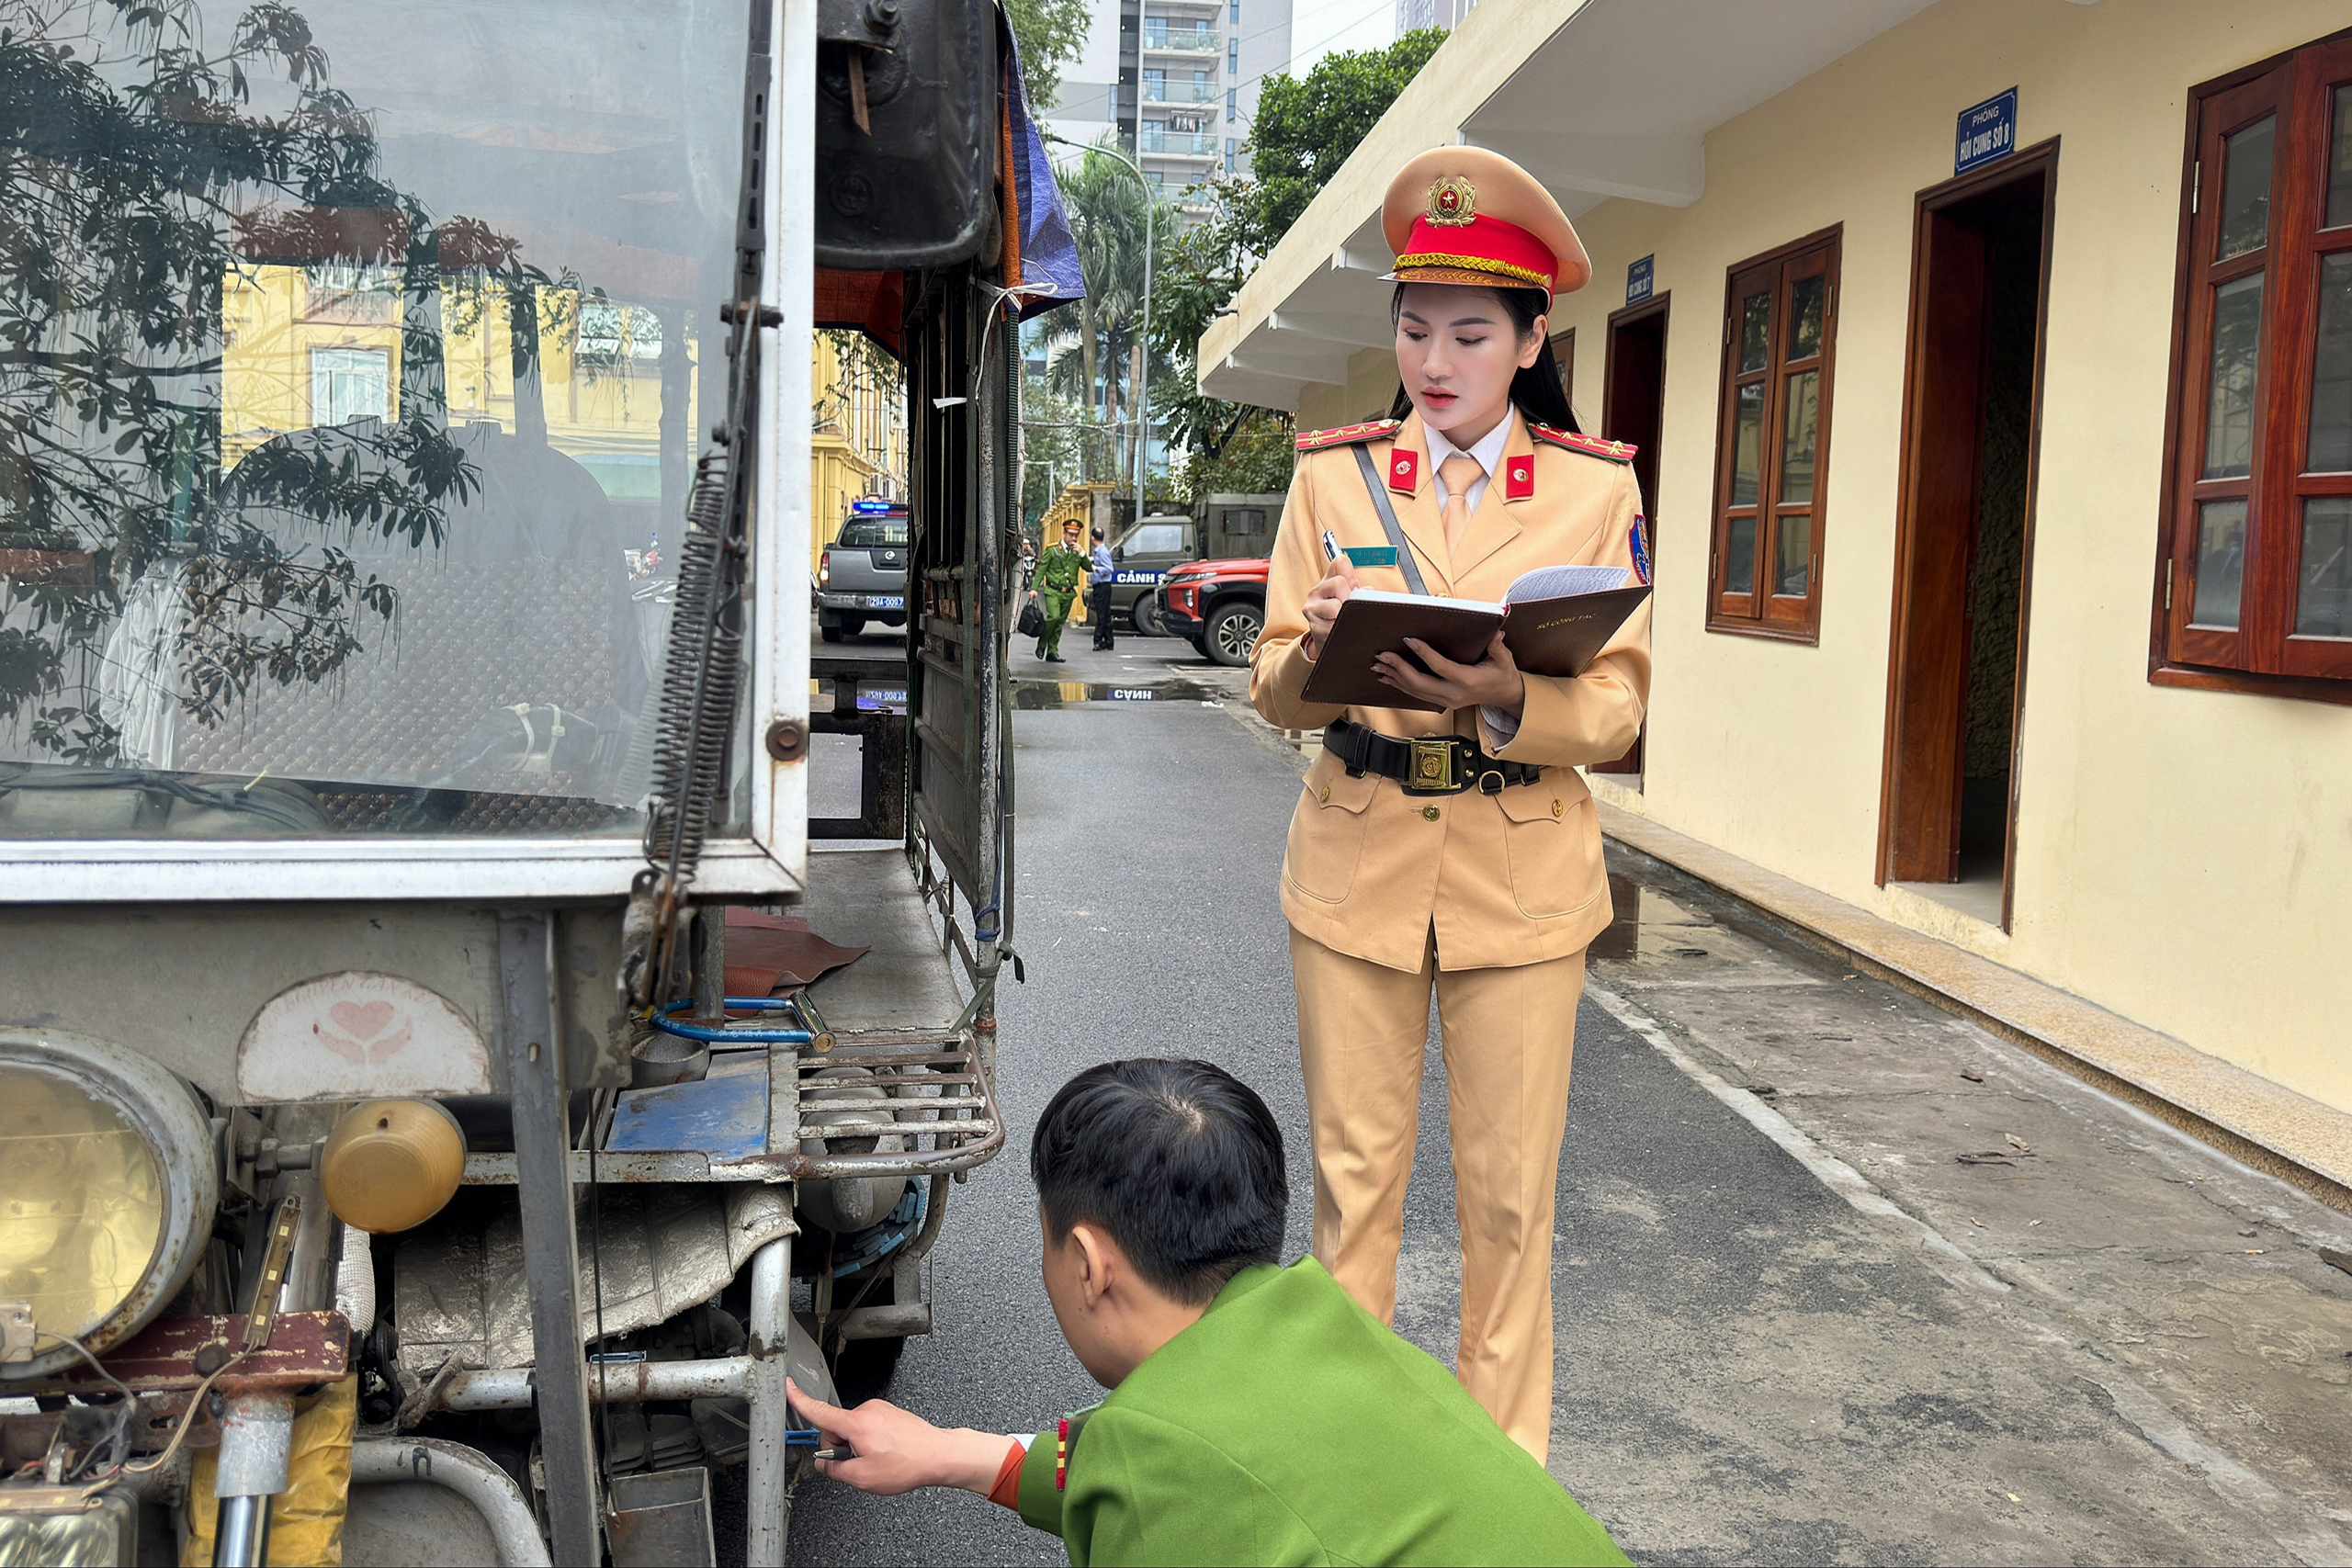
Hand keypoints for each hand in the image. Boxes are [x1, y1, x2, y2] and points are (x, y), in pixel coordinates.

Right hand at [788, 1378, 1013, 1496]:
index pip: (819, 1411)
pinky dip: (869, 1442)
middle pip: (836, 1429)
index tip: (785, 1386)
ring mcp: (880, 1409)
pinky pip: (868, 1428)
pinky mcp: (889, 1413)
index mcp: (856, 1423)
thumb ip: (835, 1470)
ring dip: (857, 1447)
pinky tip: (885, 1454)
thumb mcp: (863, 1477)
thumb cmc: (907, 1464)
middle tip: (860, 1465)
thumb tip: (824, 1465)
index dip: (798, 1400)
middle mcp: (867, 1410)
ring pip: (853, 1431)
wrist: (939, 1455)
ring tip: (879, 1460)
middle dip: (840, 1449)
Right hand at [1301, 555, 1359, 659]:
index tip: (1353, 587)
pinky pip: (1335, 626)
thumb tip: (1368, 592)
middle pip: (1338, 583)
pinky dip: (1345, 629)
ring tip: (1346, 620)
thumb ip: (1360, 586)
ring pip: (1335, 607)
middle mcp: (1315, 592)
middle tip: (1350, 608)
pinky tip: (1344, 630)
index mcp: (1327, 580)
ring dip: (1346, 615)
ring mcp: (1312, 611)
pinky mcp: (1316, 629)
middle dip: (1349, 597)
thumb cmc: (1342, 614)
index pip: (1340, 563)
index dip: (1351, 575)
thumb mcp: (1349, 596)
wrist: (1328, 639)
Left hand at [1373, 630, 1525, 715]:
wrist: (1505, 696)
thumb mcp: (1504, 659)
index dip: (1423, 653)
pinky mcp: (1442, 702)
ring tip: (1378, 665)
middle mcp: (1453, 694)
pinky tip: (1387, 678)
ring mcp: (1446, 700)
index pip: (1440, 667)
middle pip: (1420, 683)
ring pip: (1414, 691)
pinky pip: (1416, 695)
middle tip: (1383, 655)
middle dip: (1399, 668)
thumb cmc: (1503, 675)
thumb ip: (1497, 646)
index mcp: (1467, 681)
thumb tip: (1496, 632)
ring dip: (1395, 677)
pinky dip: (1400, 685)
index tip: (1409, 640)